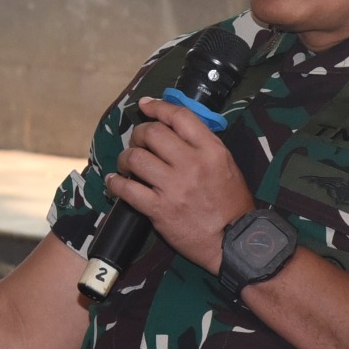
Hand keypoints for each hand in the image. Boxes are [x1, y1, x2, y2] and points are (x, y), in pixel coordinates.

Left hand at [103, 96, 255, 271]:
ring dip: (125, 158)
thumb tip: (174, 129)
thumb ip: (202, 145)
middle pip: (152, 133)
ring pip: (135, 157)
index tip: (145, 106)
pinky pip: (127, 190)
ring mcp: (173, 186)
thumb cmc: (232, 204)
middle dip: (138, 134)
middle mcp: (191, 164)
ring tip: (126, 165)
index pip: (180, 117)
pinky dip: (115, 183)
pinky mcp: (159, 209)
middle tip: (137, 143)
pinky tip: (113, 182)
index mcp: (211, 150)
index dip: (158, 106)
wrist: (234, 242)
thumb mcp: (226, 165)